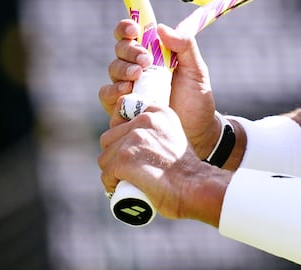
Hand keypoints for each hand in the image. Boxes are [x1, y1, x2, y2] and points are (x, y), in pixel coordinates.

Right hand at [98, 19, 223, 158]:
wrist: (197, 130)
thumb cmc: (196, 98)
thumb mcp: (196, 69)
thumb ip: (185, 46)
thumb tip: (162, 28)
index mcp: (154, 54)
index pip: (133, 34)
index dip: (127, 28)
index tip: (135, 30)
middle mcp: (138, 68)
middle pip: (120, 49)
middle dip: (129, 50)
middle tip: (146, 60)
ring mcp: (129, 87)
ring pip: (113, 69)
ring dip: (123, 69)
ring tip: (138, 75)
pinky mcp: (122, 107)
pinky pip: (107, 95)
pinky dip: (113, 90)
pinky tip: (126, 91)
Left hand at [98, 103, 208, 219]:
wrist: (195, 187)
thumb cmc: (185, 169)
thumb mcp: (173, 135)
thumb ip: (155, 130)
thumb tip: (131, 137)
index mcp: (157, 112)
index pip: (121, 116)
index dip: (123, 138)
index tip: (134, 153)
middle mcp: (145, 120)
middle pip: (109, 139)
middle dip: (115, 156)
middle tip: (131, 170)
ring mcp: (134, 139)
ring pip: (105, 158)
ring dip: (113, 172)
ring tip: (130, 181)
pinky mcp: (125, 159)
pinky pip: (106, 174)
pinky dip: (111, 185)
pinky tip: (123, 188)